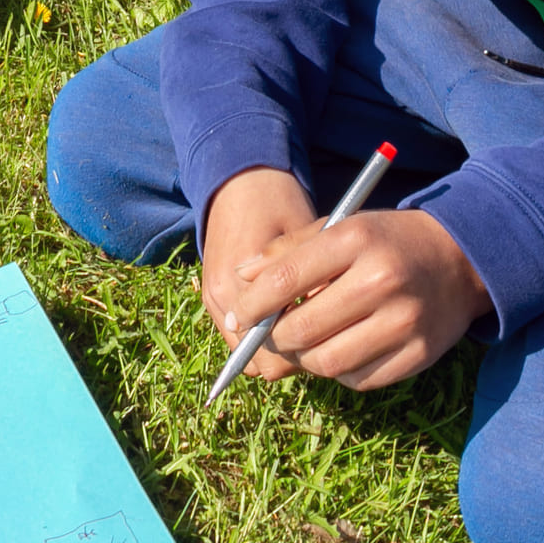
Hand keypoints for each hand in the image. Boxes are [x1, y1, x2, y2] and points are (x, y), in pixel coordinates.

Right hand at [199, 166, 319, 378]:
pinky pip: (238, 339)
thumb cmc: (280, 204)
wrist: (239, 181)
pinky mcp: (211, 296)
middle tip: (323, 339)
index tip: (333, 340)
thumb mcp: (306, 236)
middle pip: (260, 360)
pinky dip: (262, 340)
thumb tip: (332, 329)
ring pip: (249, 356)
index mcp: (245, 277)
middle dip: (292, 356)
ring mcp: (212, 297)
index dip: (306, 350)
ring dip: (276, 352)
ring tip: (306, 330)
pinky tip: (286, 320)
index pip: (274, 347)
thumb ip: (315, 282)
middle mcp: (221, 293)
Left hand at [220, 203, 492, 391]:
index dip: (253, 303)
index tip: (240, 313)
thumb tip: (241, 278)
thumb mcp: (338, 228)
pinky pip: (358, 379)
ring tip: (302, 343)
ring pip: (326, 362)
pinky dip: (339, 371)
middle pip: (301, 329)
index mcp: (355, 240)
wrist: (459, 260)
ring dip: (303, 359)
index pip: (285, 279)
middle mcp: (381, 281)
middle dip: (273, 338)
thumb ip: (287, 250)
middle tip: (267, 335)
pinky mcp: (417, 355)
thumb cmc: (385, 242)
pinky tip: (340, 349)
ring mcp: (403, 322)